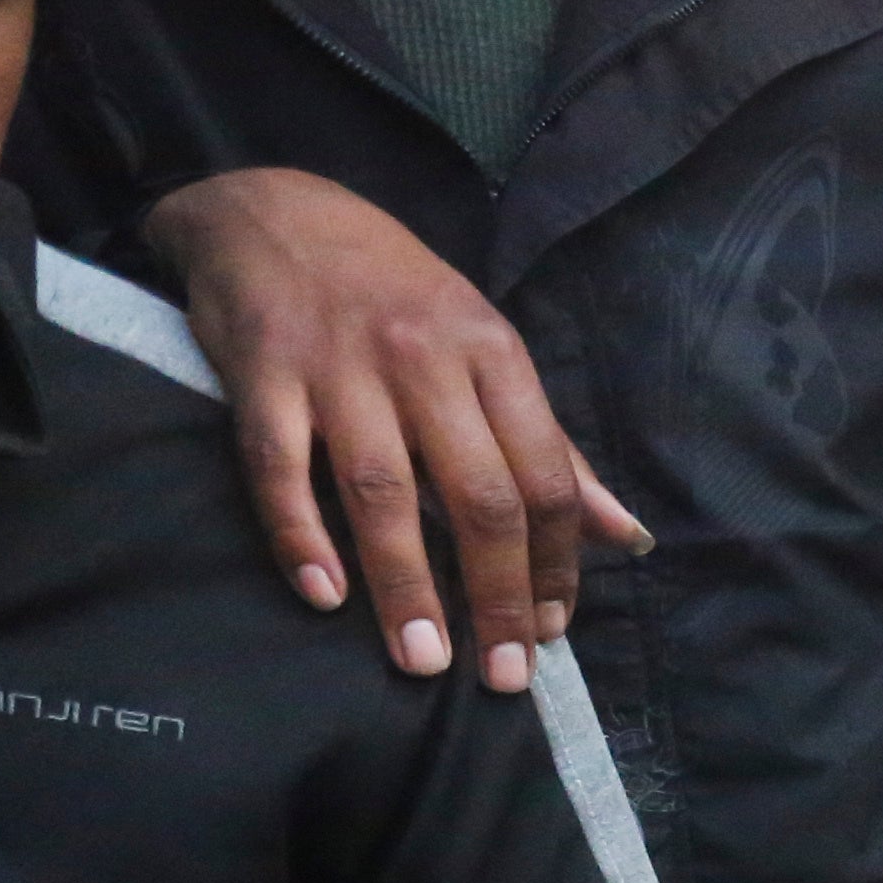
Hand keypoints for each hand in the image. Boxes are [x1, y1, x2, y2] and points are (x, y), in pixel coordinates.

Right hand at [151, 168, 647, 691]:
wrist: (271, 209)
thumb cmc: (393, 294)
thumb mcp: (485, 349)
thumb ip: (548, 446)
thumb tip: (622, 535)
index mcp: (490, 352)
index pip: (543, 476)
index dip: (556, 563)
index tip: (553, 632)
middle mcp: (421, 358)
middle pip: (476, 494)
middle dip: (497, 593)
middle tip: (503, 674)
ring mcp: (338, 366)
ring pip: (382, 491)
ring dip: (405, 585)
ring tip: (421, 660)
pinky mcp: (261, 373)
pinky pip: (279, 467)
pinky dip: (301, 536)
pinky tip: (325, 596)